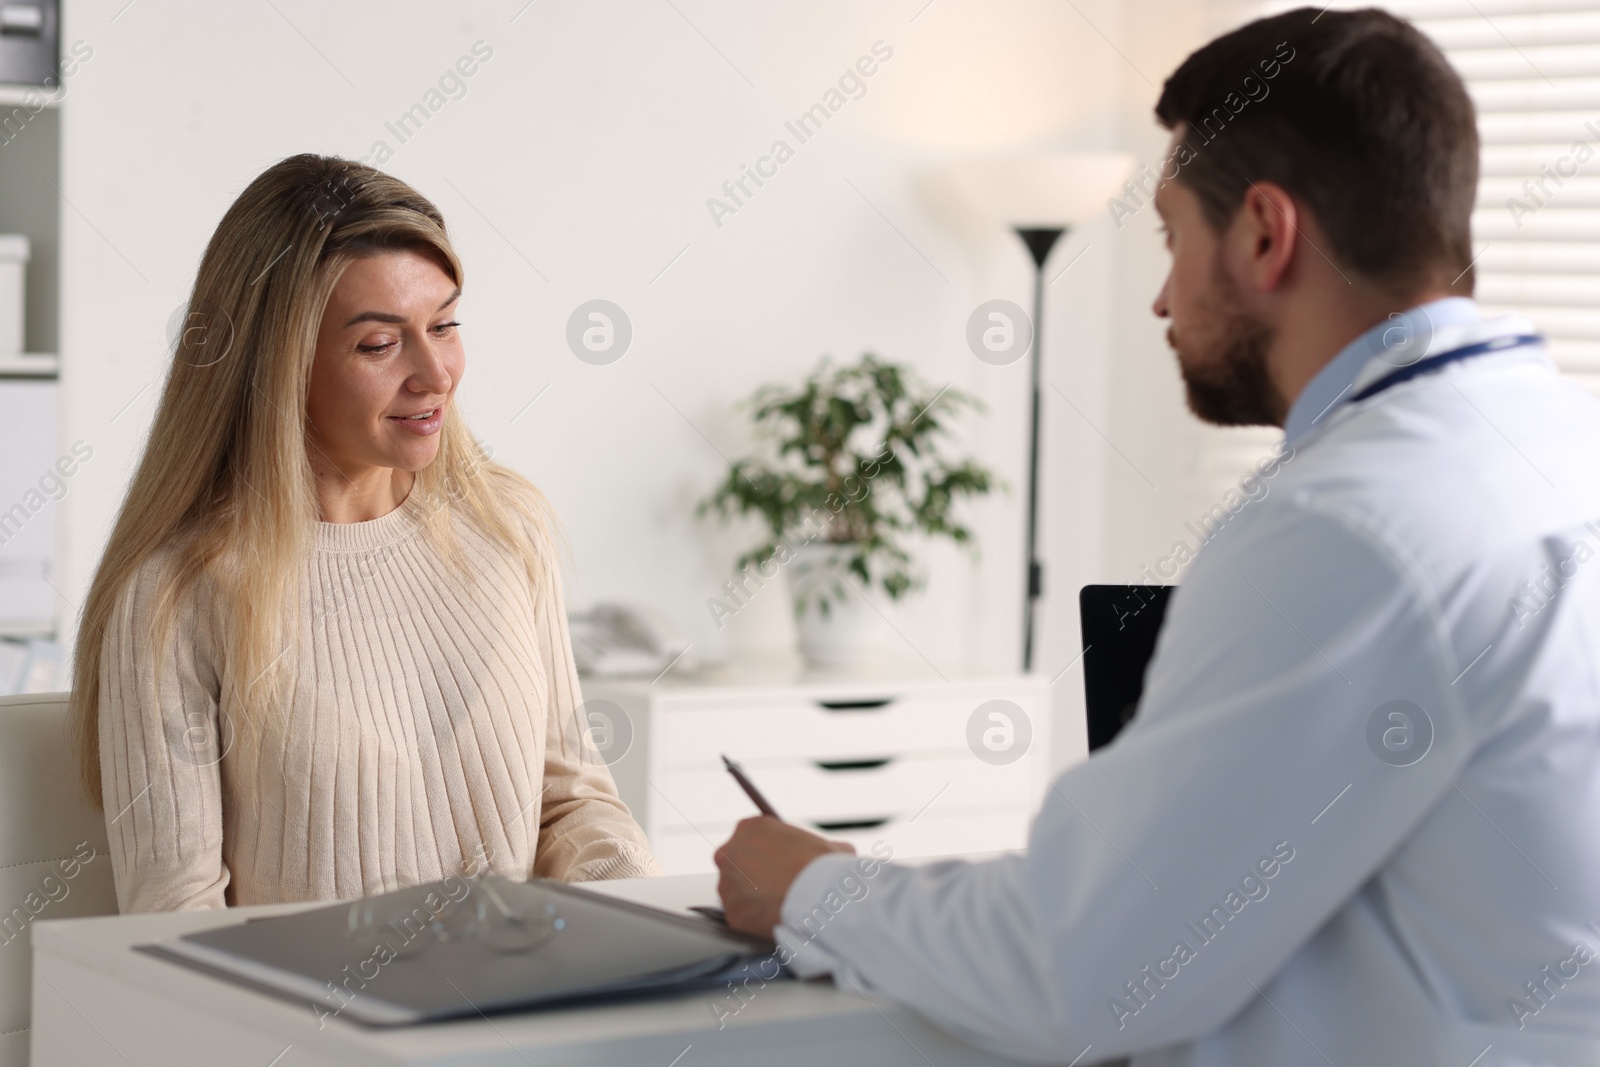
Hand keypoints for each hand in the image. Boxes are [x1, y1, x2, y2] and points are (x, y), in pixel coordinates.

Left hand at [714, 817, 853, 936]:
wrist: (818, 897)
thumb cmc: (824, 867)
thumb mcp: (832, 847)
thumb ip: (824, 847)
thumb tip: (838, 855)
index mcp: (749, 829)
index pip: (753, 840)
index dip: (769, 853)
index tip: (781, 865)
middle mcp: (729, 854)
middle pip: (738, 865)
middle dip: (755, 876)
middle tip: (779, 887)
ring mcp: (727, 885)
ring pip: (738, 894)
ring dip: (755, 900)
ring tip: (783, 906)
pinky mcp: (732, 914)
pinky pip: (744, 918)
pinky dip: (758, 922)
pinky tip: (778, 921)